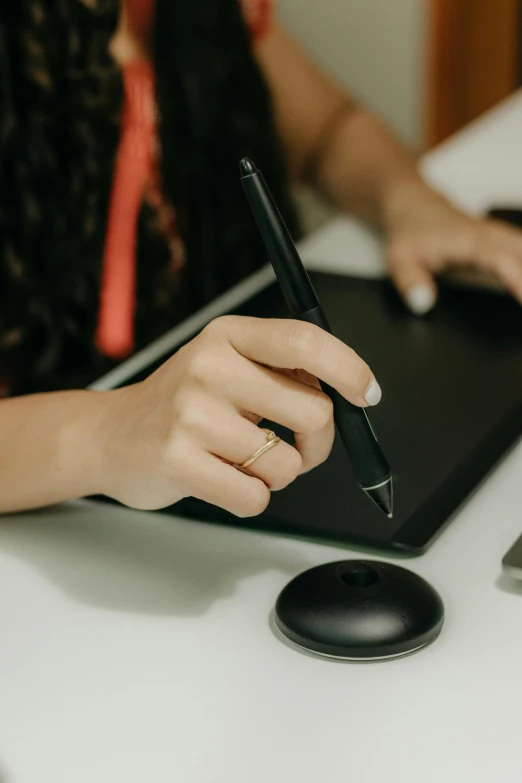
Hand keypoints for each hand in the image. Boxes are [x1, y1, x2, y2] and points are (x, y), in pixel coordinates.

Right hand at [96, 316, 379, 515]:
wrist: (111, 435)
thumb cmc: (182, 403)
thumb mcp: (226, 365)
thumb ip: (280, 371)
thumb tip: (350, 393)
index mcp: (228, 335)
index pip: (304, 341)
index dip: (350, 368)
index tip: (366, 394)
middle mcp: (209, 366)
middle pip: (313, 411)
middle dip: (317, 441)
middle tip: (294, 444)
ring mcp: (191, 414)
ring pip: (287, 464)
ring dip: (276, 474)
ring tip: (240, 459)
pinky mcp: (179, 460)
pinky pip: (255, 497)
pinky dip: (250, 497)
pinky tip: (220, 477)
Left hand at [384, 180, 521, 313]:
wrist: (414, 205)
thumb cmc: (410, 232)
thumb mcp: (399, 259)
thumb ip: (410, 282)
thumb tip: (422, 304)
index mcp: (470, 242)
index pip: (503, 262)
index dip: (520, 281)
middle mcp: (491, 237)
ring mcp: (499, 236)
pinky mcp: (501, 240)